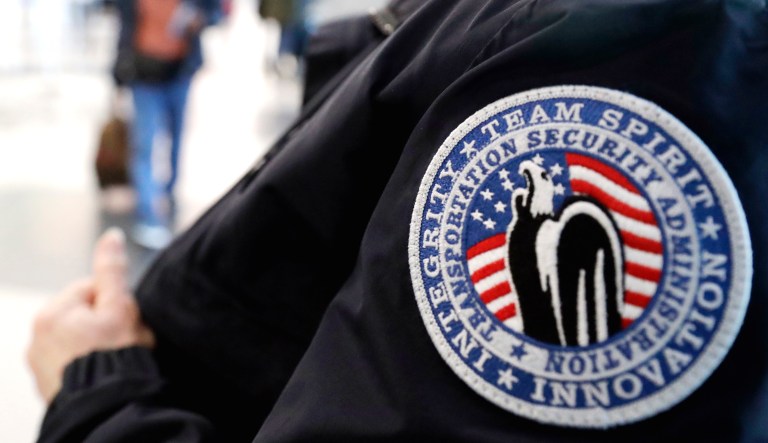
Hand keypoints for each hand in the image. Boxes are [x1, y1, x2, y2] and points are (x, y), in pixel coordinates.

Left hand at [27, 228, 155, 403]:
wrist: (105, 406)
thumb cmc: (113, 357)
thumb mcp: (120, 307)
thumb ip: (113, 271)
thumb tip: (111, 236)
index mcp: (52, 311)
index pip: (92, 289)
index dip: (116, 303)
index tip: (126, 321)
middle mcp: (37, 335)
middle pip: (84, 315)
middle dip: (104, 324)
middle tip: (123, 341)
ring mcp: (39, 362)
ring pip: (77, 340)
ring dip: (95, 345)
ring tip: (114, 359)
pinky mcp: (46, 384)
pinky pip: (71, 364)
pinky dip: (86, 365)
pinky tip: (103, 373)